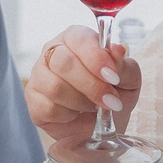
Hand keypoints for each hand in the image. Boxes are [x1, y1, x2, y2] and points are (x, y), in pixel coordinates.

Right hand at [23, 25, 139, 154]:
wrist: (103, 124)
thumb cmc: (114, 94)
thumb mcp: (129, 80)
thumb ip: (125, 65)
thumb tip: (118, 50)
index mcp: (76, 38)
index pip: (79, 39)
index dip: (96, 58)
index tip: (113, 77)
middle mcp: (52, 51)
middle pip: (63, 62)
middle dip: (91, 85)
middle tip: (110, 101)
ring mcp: (39, 75)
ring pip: (55, 87)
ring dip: (81, 102)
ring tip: (94, 107)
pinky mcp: (33, 100)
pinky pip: (48, 108)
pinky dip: (69, 116)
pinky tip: (77, 114)